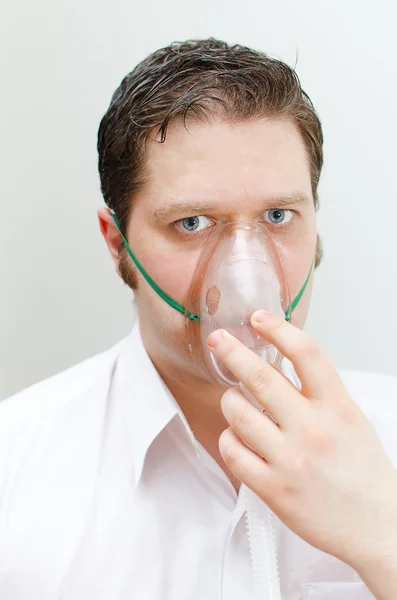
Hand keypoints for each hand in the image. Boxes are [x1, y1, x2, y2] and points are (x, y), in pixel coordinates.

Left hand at [207, 310, 396, 569]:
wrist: (377, 525)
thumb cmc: (363, 472)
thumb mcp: (350, 419)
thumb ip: (318, 393)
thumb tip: (280, 364)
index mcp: (336, 407)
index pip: (306, 353)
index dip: (278, 328)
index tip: (258, 317)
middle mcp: (312, 429)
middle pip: (261, 377)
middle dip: (232, 352)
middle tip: (218, 340)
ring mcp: (291, 459)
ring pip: (238, 413)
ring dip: (229, 401)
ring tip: (233, 401)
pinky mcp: (273, 488)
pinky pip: (233, 452)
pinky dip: (228, 438)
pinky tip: (236, 437)